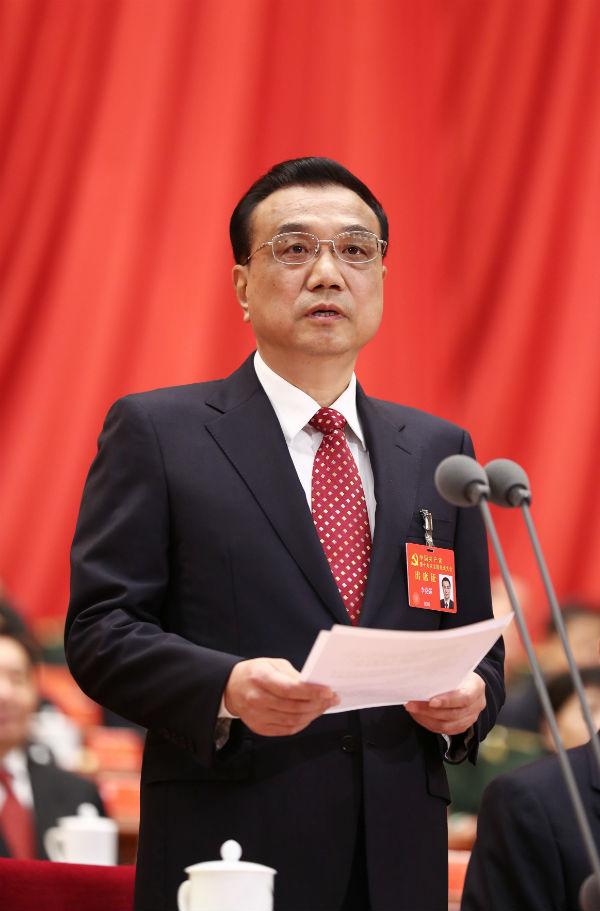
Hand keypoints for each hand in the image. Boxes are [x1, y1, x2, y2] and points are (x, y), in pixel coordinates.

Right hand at [223, 658, 339, 735]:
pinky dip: (302, 723)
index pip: (290, 689)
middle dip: (318, 703)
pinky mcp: (259, 727)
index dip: (311, 692)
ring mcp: (257, 716)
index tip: (328, 691)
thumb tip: (315, 686)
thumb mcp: (273, 664)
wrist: (231, 687)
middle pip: (294, 707)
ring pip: (293, 721)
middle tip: (332, 698)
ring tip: (324, 706)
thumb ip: (293, 675)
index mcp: (260, 678)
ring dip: (313, 714)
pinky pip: (287, 730)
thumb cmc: (255, 672)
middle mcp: (257, 699)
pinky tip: (311, 714)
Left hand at [404, 671, 485, 735]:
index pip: (465, 698)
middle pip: (454, 714)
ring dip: (426, 718)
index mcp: (477, 687)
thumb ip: (441, 673)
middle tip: (411, 704)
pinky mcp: (462, 726)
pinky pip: (444, 730)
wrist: (463, 681)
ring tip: (412, 708)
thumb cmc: (455, 672)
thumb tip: (420, 677)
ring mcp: (471, 718)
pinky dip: (429, 723)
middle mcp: (477, 704)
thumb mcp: (452, 668)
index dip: (447, 701)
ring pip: (447, 725)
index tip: (430, 701)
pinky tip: (418, 715)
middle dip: (429, 711)